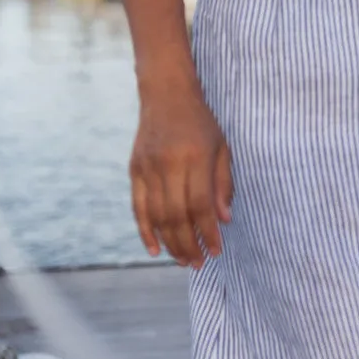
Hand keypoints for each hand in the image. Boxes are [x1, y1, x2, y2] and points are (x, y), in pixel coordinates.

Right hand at [130, 81, 232, 268]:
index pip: (201, 204)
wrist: (165, 94)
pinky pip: (138, 207)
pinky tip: (155, 250)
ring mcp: (148, 167)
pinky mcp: (134, 170)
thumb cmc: (200, 123)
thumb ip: (223, 184)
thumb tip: (223, 221)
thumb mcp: (222, 147)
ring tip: (183, 260)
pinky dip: (145, 231)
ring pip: (157, 215)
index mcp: (195, 156)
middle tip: (199, 263)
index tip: (217, 250)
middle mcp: (169, 163)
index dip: (208, 231)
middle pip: (177, 215)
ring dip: (170, 243)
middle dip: (189, 245)